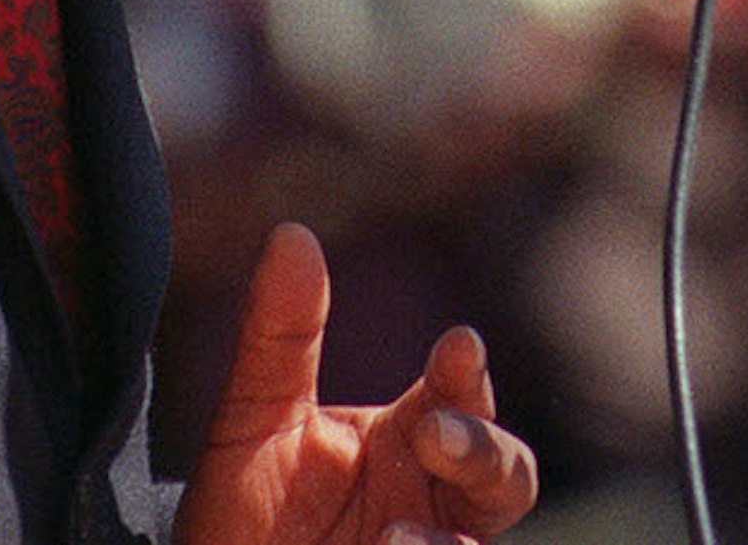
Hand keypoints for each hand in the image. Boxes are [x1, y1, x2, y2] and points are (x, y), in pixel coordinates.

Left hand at [177, 223, 538, 544]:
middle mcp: (430, 500)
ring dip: (449, 539)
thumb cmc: (241, 507)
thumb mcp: (252, 418)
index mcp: (408, 440)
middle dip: (482, 450)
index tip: (456, 345)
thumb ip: (279, 335)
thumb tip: (292, 233)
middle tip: (433, 436)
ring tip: (393, 534)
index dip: (468, 371)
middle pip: (506, 474)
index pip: (462, 398)